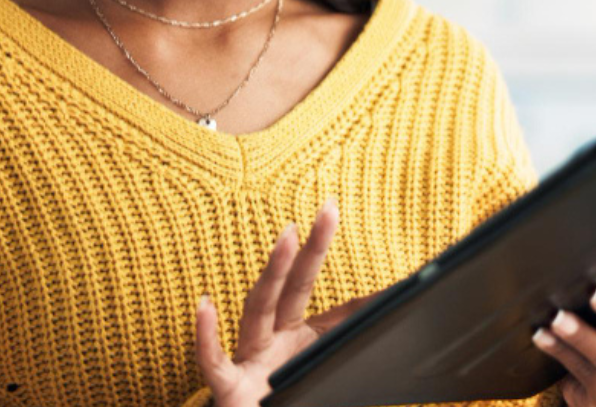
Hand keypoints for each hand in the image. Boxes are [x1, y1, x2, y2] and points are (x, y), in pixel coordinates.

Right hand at [193, 198, 381, 406]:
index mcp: (288, 327)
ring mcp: (247, 359)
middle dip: (299, 249)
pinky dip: (207, 335)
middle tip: (320, 211)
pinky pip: (214, 361)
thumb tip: (389, 298)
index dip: (317, 245)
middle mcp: (266, 336)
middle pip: (283, 287)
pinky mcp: (229, 389)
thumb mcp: (320, 354)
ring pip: (255, 311)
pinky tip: (205, 307)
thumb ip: (347, 326)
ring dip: (272, 276)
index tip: (330, 207)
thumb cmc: (286, 392)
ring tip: (286, 240)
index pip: (304, 280)